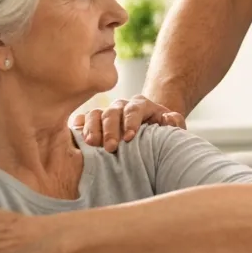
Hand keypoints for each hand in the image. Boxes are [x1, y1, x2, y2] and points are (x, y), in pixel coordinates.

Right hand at [70, 94, 185, 151]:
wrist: (150, 130)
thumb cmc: (161, 131)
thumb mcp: (173, 127)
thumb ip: (175, 122)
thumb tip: (167, 119)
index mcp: (141, 105)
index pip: (134, 109)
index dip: (131, 122)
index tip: (129, 137)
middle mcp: (121, 106)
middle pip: (113, 112)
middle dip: (111, 130)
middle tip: (111, 147)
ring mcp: (106, 112)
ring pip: (96, 114)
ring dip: (93, 128)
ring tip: (92, 143)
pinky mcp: (94, 121)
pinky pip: (82, 119)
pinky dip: (78, 124)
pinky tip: (75, 132)